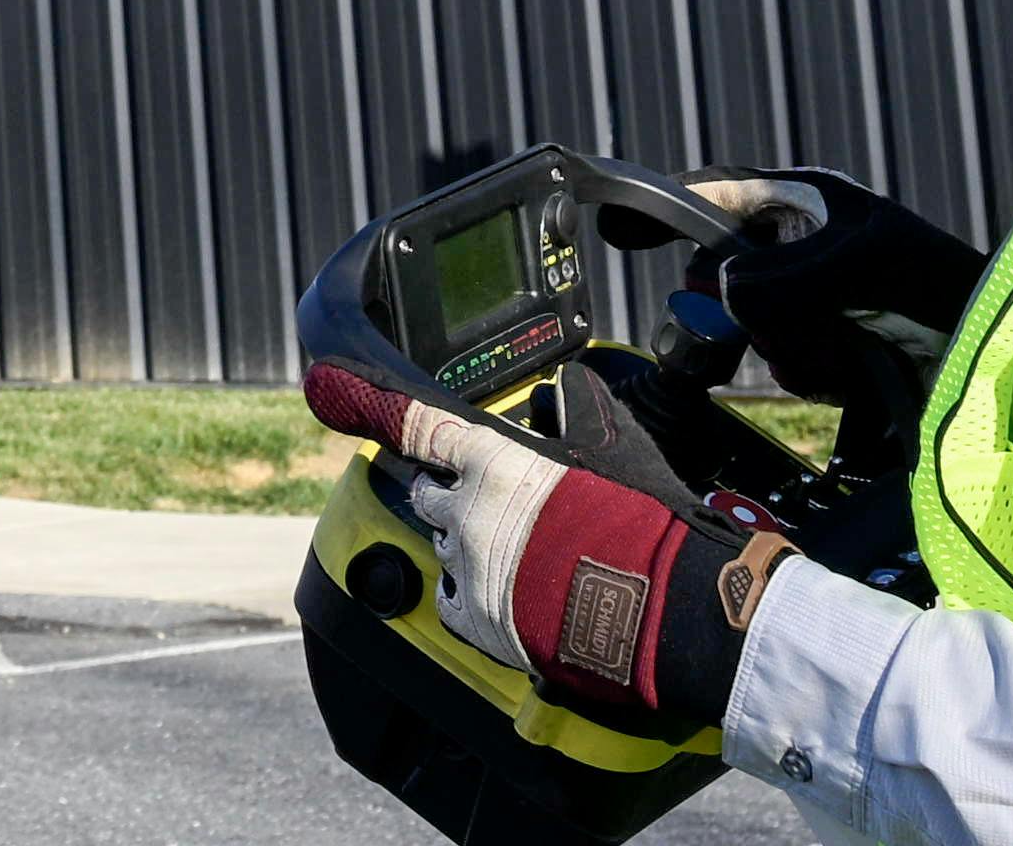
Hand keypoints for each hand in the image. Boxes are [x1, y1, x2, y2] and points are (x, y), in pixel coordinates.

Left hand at [386, 400, 787, 737]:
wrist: (656, 607)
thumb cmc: (638, 524)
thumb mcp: (613, 446)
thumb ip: (578, 412)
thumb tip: (569, 388)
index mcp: (493, 463)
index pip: (426, 429)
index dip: (400, 420)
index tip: (356, 400)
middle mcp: (469, 513)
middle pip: (428, 495)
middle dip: (446, 495)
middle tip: (479, 503)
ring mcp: (468, 570)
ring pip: (442, 548)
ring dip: (463, 547)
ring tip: (508, 555)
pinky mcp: (478, 623)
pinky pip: (447, 602)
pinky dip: (462, 596)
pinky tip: (490, 594)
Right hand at [672, 168, 987, 424]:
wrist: (999, 356)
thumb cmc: (942, 286)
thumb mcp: (857, 263)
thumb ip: (780, 274)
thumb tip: (723, 292)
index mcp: (805, 202)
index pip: (714, 194)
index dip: (661, 206)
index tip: (614, 228)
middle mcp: (802, 248)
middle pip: (724, 274)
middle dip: (751, 306)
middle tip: (787, 322)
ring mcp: (813, 300)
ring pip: (753, 326)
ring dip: (796, 344)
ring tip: (848, 345)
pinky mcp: (829, 348)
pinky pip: (785, 361)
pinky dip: (815, 370)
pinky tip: (855, 369)